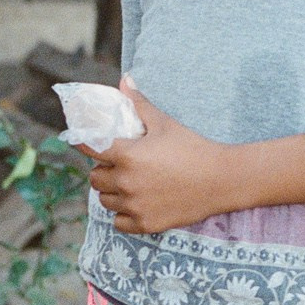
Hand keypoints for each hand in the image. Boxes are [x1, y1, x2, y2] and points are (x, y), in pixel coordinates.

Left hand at [85, 82, 239, 234]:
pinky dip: (123, 214)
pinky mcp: (145, 224)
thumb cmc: (193, 148)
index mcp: (127, 156)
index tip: (81, 141)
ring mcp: (135, 206)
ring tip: (128, 184)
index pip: (90, 149)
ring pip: (105, 201)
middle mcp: (126, 183)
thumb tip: (125, 80)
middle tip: (118, 165)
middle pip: (95, 178)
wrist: (222, 179)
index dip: (84, 143)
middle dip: (104, 170)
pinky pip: (118, 222)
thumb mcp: (164, 124)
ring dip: (112, 193)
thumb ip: (139, 104)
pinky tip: (136, 203)